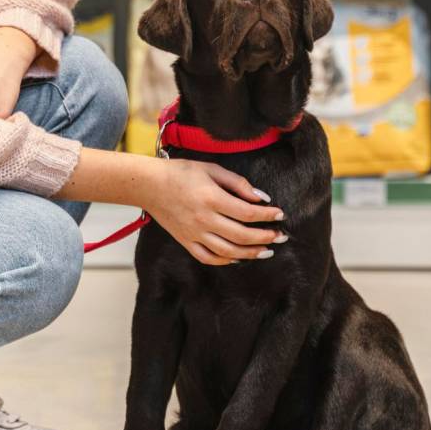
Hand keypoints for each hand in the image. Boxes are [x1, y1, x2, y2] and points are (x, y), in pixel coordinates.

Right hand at [56, 149, 285, 265]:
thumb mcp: (211, 168)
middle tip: (280, 236)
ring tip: (266, 251)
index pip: (247, 212)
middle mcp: (204, 219)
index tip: (280, 214)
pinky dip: (225, 260)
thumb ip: (238, 183)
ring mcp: (194, 233)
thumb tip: (261, 198)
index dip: (267, 215)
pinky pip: (208, 257)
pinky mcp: (185, 241)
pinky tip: (238, 257)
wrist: (149, 185)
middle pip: (241, 235)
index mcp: (211, 198)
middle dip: (265, 237)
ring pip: (228, 251)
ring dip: (250, 254)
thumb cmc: (181, 172)